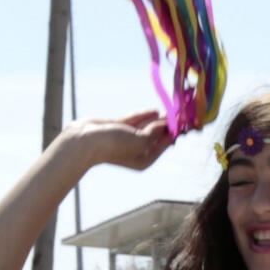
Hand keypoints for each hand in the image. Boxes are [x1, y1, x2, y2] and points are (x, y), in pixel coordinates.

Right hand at [43, 110, 171, 175]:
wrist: (84, 140)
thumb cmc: (113, 144)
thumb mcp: (140, 141)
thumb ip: (154, 133)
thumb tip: (164, 124)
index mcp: (145, 158)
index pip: (164, 144)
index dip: (174, 132)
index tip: (185, 122)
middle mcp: (138, 150)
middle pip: (156, 135)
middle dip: (166, 125)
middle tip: (180, 113)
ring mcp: (127, 138)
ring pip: (146, 127)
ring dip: (157, 119)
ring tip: (170, 111)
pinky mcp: (118, 128)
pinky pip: (135, 121)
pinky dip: (145, 116)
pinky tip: (154, 110)